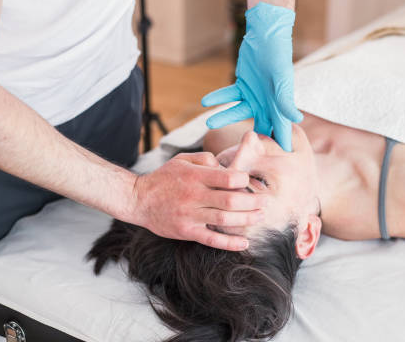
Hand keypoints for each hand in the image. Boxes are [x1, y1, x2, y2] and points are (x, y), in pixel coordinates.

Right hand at [121, 152, 267, 250]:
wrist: (138, 199)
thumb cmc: (164, 177)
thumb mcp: (182, 160)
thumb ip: (205, 159)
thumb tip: (226, 166)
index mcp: (195, 176)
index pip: (227, 178)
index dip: (243, 179)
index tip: (250, 181)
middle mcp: (194, 196)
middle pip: (230, 201)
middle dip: (253, 201)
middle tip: (266, 201)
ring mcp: (190, 216)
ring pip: (224, 220)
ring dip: (246, 220)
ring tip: (260, 217)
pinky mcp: (187, 232)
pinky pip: (211, 240)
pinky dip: (229, 243)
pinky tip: (244, 243)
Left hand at [201, 2, 302, 151]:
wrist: (268, 36)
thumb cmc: (278, 57)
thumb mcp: (282, 80)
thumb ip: (286, 101)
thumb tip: (296, 120)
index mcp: (277, 105)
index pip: (277, 132)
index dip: (273, 149)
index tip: (268, 167)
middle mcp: (266, 103)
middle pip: (256, 127)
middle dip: (246, 142)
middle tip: (234, 155)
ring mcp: (253, 95)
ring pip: (236, 111)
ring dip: (223, 117)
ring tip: (209, 123)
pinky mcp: (243, 84)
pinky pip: (229, 95)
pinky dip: (217, 97)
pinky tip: (205, 102)